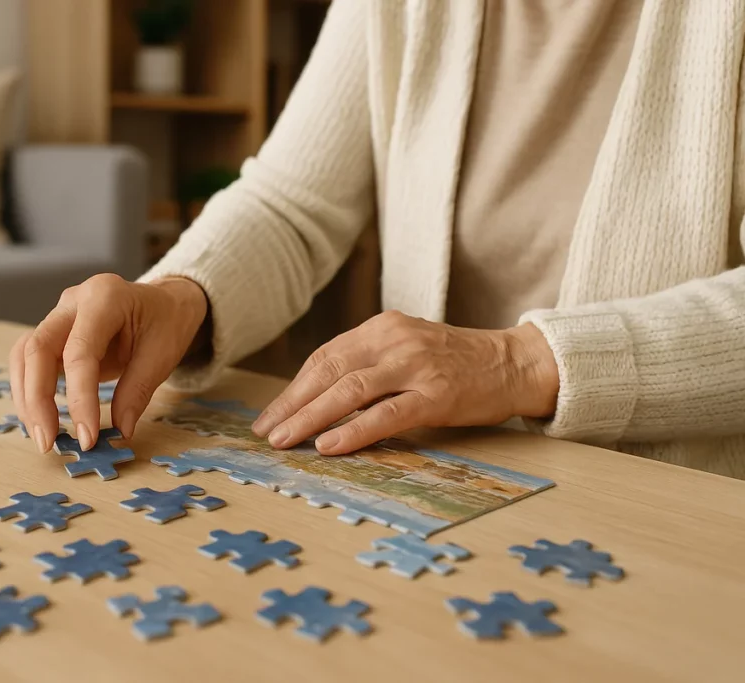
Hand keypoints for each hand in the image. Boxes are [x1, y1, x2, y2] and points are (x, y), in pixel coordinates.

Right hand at [10, 274, 208, 453]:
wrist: (164, 303)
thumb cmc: (165, 323)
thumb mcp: (161, 355)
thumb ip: (137, 392)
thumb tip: (120, 430)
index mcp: (104, 297)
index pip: (80, 352)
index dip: (79, 398)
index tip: (87, 437)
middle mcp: (73, 301)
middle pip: (37, 349)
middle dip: (37, 400)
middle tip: (47, 442)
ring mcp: (58, 315)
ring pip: (24, 354)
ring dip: (26, 398)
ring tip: (42, 435)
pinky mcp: (53, 333)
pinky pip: (28, 360)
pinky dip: (29, 390)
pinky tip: (40, 418)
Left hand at [251, 311, 559, 454]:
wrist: (514, 362)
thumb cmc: (456, 363)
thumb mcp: (406, 350)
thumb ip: (369, 366)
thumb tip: (319, 402)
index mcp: (382, 328)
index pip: (326, 357)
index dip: (295, 388)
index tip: (272, 414)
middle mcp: (394, 340)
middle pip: (330, 371)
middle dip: (293, 404)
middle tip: (267, 432)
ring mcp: (416, 365)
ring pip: (350, 390)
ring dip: (311, 417)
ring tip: (286, 440)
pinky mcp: (437, 394)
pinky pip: (386, 414)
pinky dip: (354, 430)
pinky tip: (329, 445)